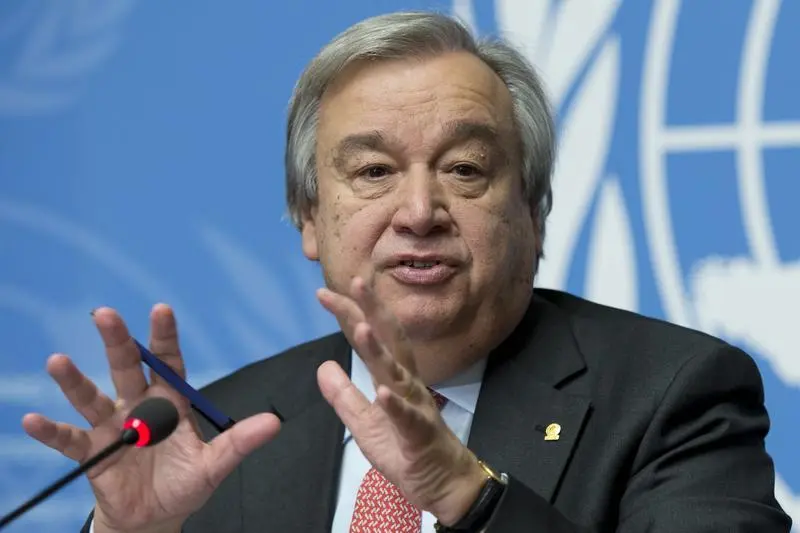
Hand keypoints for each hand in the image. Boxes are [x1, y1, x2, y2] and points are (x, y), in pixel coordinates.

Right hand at [21, 304, 280, 532]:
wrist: (155, 516)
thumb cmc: (184, 482)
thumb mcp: (215, 465)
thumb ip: (239, 442)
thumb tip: (274, 423)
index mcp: (170, 401)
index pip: (168, 362)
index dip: (164, 337)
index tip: (161, 309)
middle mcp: (138, 405)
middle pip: (126, 368)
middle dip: (117, 342)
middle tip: (106, 314)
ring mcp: (112, 426)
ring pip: (91, 397)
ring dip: (74, 381)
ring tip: (58, 362)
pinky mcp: (93, 452)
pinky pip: (69, 439)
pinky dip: (50, 432)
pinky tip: (32, 420)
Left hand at [316, 277, 485, 525]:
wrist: (442, 483)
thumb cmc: (405, 449)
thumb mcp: (364, 423)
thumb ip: (344, 395)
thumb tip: (323, 366)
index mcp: (393, 377)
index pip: (370, 339)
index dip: (349, 315)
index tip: (325, 293)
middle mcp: (407, 383)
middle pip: (390, 340)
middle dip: (372, 310)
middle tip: (354, 282)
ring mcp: (415, 406)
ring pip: (397, 373)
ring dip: (379, 350)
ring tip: (360, 327)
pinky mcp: (419, 434)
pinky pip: (407, 418)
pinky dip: (396, 405)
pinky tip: (384, 392)